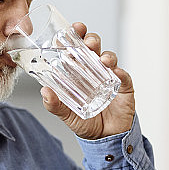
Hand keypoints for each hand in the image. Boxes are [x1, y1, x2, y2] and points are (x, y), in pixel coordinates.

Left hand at [41, 22, 134, 139]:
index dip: (73, 38)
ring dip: (106, 55)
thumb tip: (44, 91)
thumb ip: (55, 105)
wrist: (106, 138)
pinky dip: (120, 72)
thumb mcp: (66, 114)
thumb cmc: (86, 121)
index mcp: (78, 71)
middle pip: (93, 48)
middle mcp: (94, 70)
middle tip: (86, 41)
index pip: (75, 50)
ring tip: (102, 58)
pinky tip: (116, 72)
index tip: (68, 31)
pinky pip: (124, 76)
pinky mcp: (124, 87)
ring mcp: (110, 76)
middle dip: (90, 40)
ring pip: (109, 58)